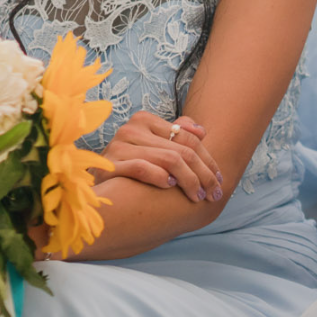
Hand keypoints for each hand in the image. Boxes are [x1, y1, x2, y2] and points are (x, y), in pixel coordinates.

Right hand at [101, 113, 226, 201]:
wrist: (96, 190)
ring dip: (189, 181)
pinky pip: (142, 168)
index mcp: (144, 120)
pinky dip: (160, 177)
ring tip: (198, 196)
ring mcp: (118, 146)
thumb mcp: (154, 148)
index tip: (220, 178)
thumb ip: (177, 134)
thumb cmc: (130, 168)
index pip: (188, 137)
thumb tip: (202, 130)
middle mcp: (130, 129)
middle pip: (182, 150)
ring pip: (168, 159)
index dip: (208, 159)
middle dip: (204, 174)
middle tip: (215, 193)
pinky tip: (171, 186)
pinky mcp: (109, 166)